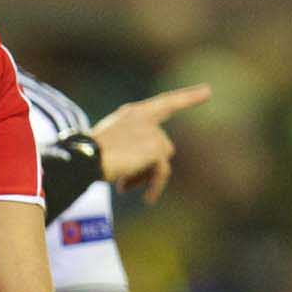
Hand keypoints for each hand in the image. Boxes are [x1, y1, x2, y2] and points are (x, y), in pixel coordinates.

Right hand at [88, 84, 210, 202]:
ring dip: (146, 176)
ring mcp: (151, 132)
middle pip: (162, 146)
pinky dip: (155, 186)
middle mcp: (144, 118)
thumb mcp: (111, 145)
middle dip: (147, 167)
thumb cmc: (88, 156)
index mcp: (132, 114)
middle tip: (125, 184)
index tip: (208, 92)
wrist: (84, 159)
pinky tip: (147, 198)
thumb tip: (156, 167)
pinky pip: (162, 171)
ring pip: (162, 160)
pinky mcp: (155, 148)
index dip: (187, 97)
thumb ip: (133, 147)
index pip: (165, 103)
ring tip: (124, 186)